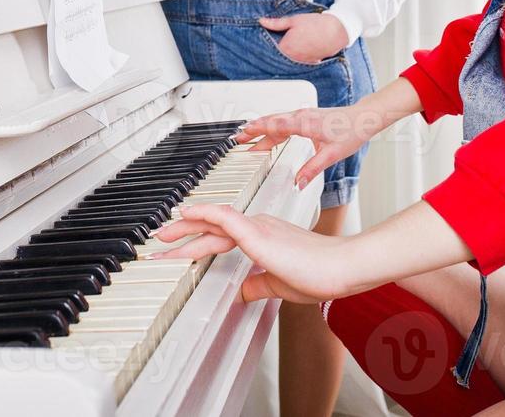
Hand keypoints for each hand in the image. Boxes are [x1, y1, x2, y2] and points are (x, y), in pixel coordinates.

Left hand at [149, 203, 358, 302]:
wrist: (343, 267)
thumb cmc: (321, 274)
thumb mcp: (280, 284)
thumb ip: (258, 284)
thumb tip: (241, 292)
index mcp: (263, 237)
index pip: (222, 236)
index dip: (198, 241)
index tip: (178, 248)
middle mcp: (258, 226)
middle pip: (212, 226)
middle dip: (184, 232)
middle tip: (161, 238)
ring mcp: (258, 227)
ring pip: (214, 221)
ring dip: (186, 227)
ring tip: (164, 234)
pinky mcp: (259, 233)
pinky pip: (226, 218)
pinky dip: (204, 213)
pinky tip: (187, 213)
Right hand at [236, 104, 384, 190]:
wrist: (362, 119)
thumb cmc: (351, 131)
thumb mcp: (331, 155)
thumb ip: (312, 169)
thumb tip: (298, 183)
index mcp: (304, 123)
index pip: (275, 125)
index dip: (257, 130)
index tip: (243, 134)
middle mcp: (301, 116)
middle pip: (271, 122)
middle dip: (253, 130)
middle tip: (237, 139)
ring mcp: (303, 115)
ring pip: (277, 122)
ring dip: (261, 129)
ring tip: (248, 140)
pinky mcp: (306, 117)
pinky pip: (283, 122)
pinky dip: (272, 128)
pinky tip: (269, 136)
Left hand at [259, 12, 348, 64]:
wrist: (336, 31)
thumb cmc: (315, 25)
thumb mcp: (293, 20)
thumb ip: (276, 23)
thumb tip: (262, 21)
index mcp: (286, 47)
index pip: (269, 51)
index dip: (264, 46)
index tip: (260, 43)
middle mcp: (292, 58)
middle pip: (277, 58)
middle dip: (273, 52)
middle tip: (271, 45)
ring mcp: (301, 63)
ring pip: (287, 62)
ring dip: (285, 57)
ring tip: (287, 48)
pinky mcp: (309, 64)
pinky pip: (298, 64)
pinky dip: (295, 60)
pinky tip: (296, 52)